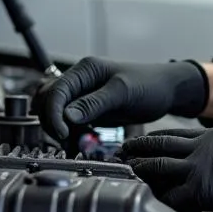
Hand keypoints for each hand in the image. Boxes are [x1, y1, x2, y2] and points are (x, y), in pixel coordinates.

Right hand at [36, 58, 207, 140]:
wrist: (166, 90)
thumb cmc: (149, 85)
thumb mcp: (123, 93)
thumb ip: (95, 103)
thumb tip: (66, 116)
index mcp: (85, 69)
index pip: (55, 90)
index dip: (53, 113)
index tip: (63, 132)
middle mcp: (79, 79)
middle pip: (47, 100)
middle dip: (50, 120)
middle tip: (65, 139)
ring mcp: (81, 94)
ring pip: (52, 110)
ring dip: (54, 126)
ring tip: (68, 141)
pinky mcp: (86, 108)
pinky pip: (64, 119)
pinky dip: (64, 131)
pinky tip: (72, 142)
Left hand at [122, 128, 212, 211]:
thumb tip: (212, 158)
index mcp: (208, 136)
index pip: (172, 134)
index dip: (154, 138)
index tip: (142, 141)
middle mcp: (198, 148)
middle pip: (159, 145)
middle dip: (139, 148)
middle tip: (124, 152)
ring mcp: (196, 168)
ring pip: (159, 165)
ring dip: (141, 168)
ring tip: (128, 171)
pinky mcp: (198, 188)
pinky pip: (172, 195)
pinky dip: (160, 198)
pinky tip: (150, 199)